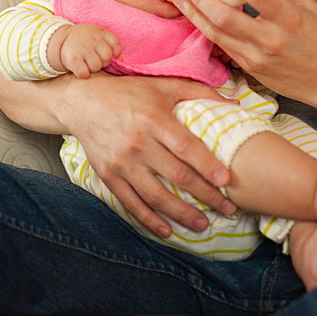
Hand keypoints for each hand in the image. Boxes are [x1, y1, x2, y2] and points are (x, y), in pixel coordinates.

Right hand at [52, 24, 121, 78]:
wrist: (62, 39)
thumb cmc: (85, 40)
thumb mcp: (98, 36)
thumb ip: (111, 46)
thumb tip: (120, 60)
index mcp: (99, 33)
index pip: (115, 43)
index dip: (115, 52)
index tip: (109, 54)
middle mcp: (91, 40)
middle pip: (107, 58)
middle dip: (103, 62)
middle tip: (96, 59)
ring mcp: (82, 49)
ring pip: (96, 67)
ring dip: (93, 69)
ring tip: (87, 63)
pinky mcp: (73, 60)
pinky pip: (84, 73)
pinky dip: (83, 74)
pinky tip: (81, 68)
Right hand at [61, 73, 238, 236]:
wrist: (81, 102)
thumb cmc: (127, 92)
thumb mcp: (162, 85)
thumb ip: (198, 93)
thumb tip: (235, 102)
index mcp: (153, 119)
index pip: (185, 147)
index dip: (207, 165)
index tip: (226, 181)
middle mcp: (137, 143)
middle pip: (176, 175)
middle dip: (205, 195)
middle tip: (227, 209)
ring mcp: (122, 162)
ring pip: (155, 195)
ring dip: (181, 214)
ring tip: (202, 225)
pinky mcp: (108, 175)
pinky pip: (131, 202)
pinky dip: (149, 219)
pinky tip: (167, 230)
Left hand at [173, 0, 316, 108]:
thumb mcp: (310, 6)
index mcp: (289, 20)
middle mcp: (270, 40)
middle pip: (225, 17)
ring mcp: (256, 56)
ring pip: (216, 33)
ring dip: (194, 13)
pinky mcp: (248, 67)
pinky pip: (222, 45)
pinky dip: (206, 29)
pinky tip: (195, 16)